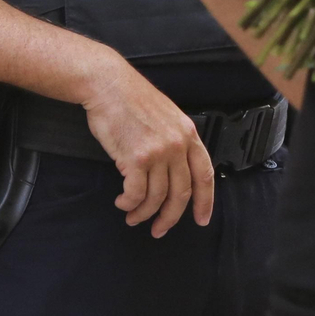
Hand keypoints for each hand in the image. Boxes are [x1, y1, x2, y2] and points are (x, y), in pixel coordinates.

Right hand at [79, 50, 215, 236]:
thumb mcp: (167, 117)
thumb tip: (176, 172)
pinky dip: (129, 203)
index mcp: (188, 134)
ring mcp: (158, 152)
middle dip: (170, 217)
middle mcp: (177, 144)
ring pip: (157, 197)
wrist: (109, 86)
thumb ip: (176, 142)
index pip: (204, 175)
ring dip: (144, 213)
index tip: (201, 219)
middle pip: (181, 193)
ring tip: (133, 216)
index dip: (205, 201)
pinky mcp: (136, 158)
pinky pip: (136, 194)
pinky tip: (122, 202)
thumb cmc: (133, 100)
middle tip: (160, 229)